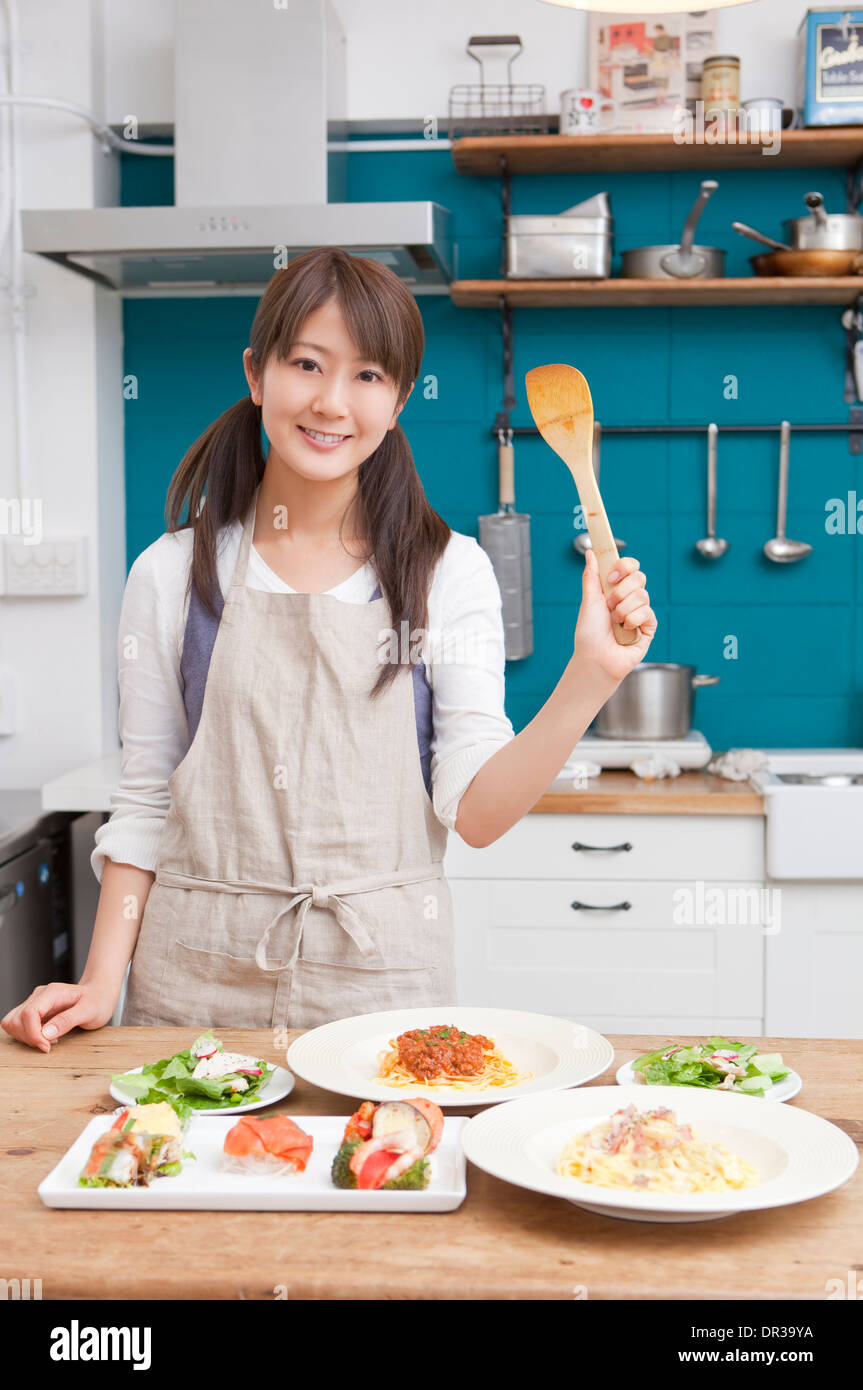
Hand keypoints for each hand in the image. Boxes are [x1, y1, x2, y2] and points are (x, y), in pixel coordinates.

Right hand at [1, 979, 117, 1051]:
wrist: (99, 994)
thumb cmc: (97, 1001)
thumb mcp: (90, 1011)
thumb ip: (68, 1020)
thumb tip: (46, 1033)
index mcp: (52, 993)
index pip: (29, 1013)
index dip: (33, 1034)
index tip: (47, 1046)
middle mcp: (39, 995)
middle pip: (16, 1019)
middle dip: (29, 1037)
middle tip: (50, 1043)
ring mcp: (35, 1002)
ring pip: (12, 1022)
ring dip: (25, 1037)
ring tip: (47, 1040)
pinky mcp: (33, 1010)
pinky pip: (18, 1024)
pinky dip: (26, 1035)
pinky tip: (44, 1037)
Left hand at [573, 550, 656, 686]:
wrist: (595, 658)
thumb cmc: (589, 633)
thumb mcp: (589, 601)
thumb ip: (592, 576)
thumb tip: (591, 552)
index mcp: (615, 590)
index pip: (630, 567)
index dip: (624, 566)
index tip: (611, 576)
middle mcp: (629, 599)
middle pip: (639, 577)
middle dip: (622, 591)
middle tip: (609, 605)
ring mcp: (640, 612)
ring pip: (642, 596)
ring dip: (623, 610)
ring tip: (615, 623)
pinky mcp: (649, 627)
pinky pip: (648, 613)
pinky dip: (633, 620)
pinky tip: (626, 631)